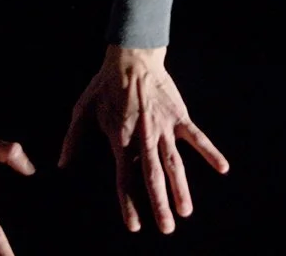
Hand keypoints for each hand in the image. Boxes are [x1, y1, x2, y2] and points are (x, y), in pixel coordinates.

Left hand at [58, 46, 228, 233]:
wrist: (132, 57)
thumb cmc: (104, 84)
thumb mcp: (82, 110)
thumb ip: (73, 139)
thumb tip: (62, 164)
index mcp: (120, 140)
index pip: (125, 180)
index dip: (129, 204)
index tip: (135, 226)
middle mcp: (144, 139)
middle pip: (153, 178)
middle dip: (159, 205)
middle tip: (166, 228)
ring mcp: (164, 128)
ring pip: (174, 164)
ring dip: (181, 189)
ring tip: (186, 211)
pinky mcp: (179, 116)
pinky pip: (197, 137)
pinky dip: (209, 152)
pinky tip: (222, 168)